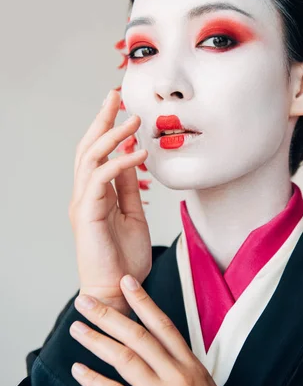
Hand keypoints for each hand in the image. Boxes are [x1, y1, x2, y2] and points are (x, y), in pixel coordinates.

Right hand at [68, 90, 151, 313]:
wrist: (118, 290)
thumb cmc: (124, 258)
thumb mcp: (133, 215)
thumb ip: (128, 188)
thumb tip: (131, 158)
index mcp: (95, 194)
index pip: (97, 152)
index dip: (106, 127)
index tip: (120, 106)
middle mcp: (84, 195)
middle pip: (88, 147)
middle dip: (102, 119)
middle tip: (115, 95)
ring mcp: (83, 203)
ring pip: (90, 159)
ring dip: (112, 135)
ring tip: (133, 120)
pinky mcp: (86, 214)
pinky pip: (100, 180)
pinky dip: (120, 163)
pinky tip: (138, 153)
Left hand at [69, 275, 237, 385]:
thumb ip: (182, 368)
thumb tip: (161, 353)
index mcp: (191, 365)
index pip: (163, 324)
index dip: (143, 301)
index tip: (126, 281)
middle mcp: (176, 375)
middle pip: (138, 335)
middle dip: (109, 315)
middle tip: (85, 300)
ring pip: (124, 358)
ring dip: (96, 341)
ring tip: (76, 328)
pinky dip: (93, 380)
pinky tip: (78, 370)